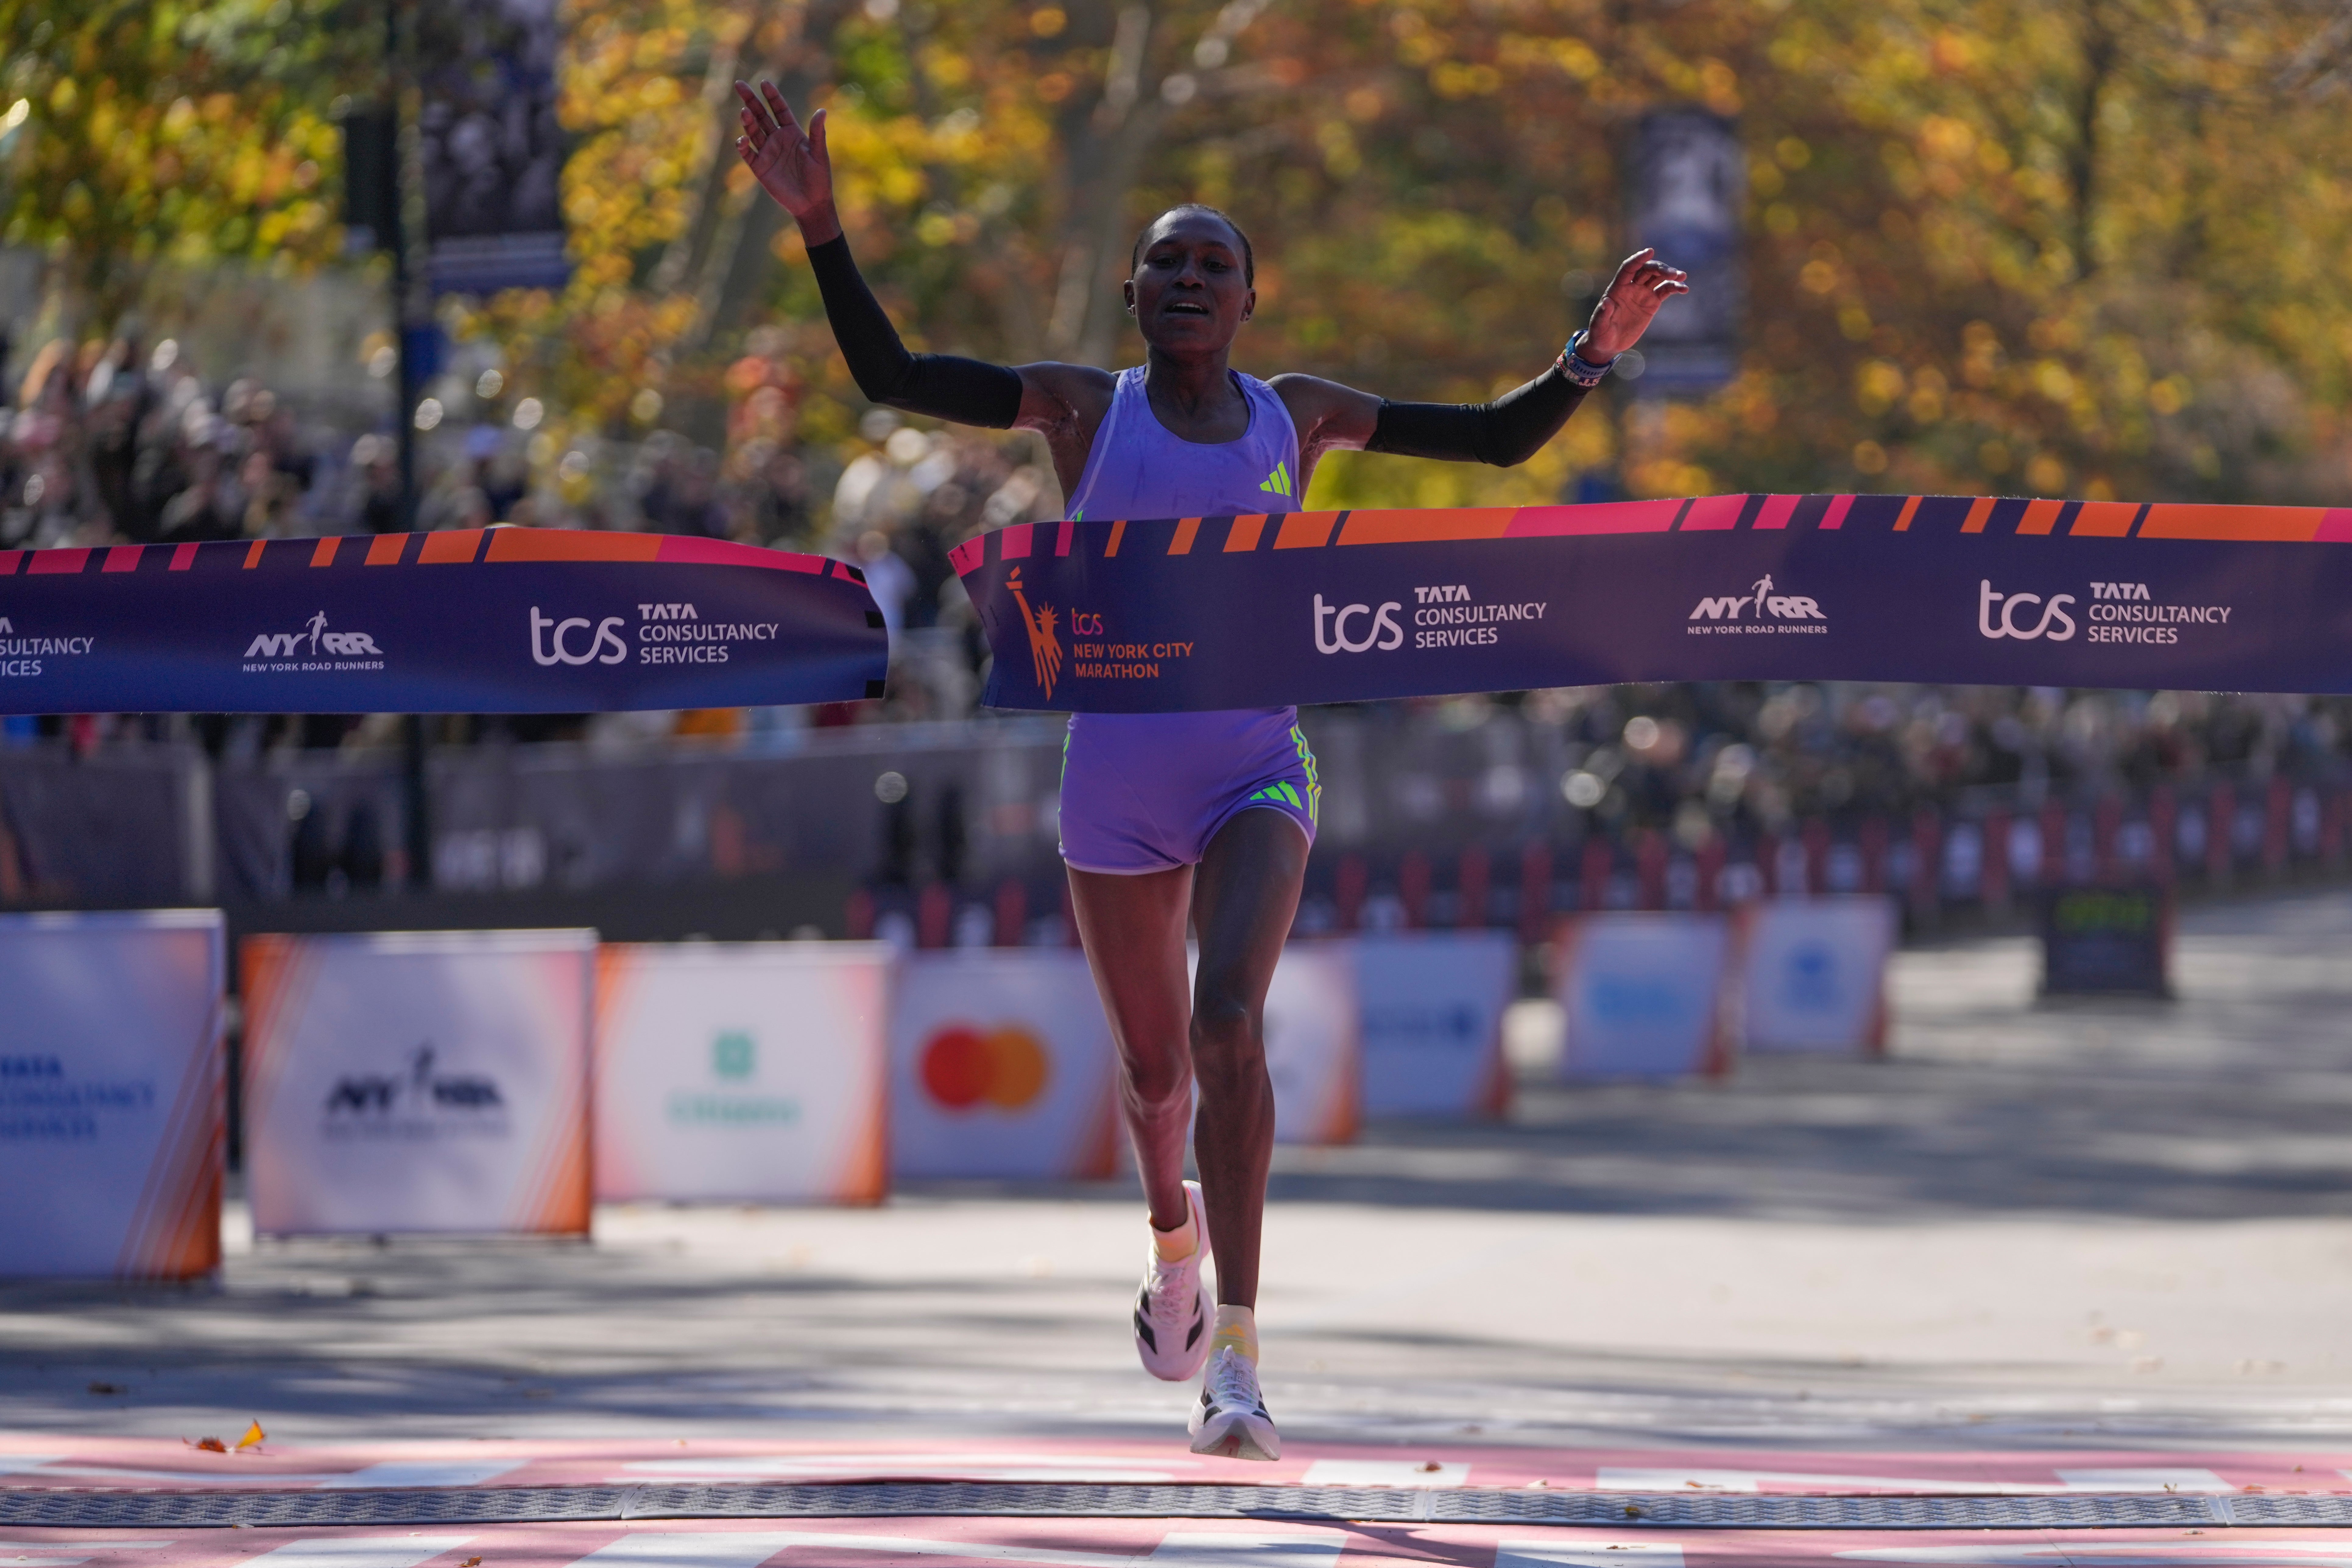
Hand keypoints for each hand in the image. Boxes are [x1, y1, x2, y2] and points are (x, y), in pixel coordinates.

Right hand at [734, 80, 838, 240]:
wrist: (812, 204)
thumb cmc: (819, 179)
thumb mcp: (820, 155)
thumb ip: (817, 133)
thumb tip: (822, 111)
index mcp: (792, 133)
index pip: (779, 109)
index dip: (772, 96)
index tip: (764, 83)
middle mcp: (777, 139)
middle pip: (761, 115)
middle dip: (751, 100)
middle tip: (740, 84)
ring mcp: (767, 152)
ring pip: (753, 131)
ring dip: (748, 121)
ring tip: (744, 112)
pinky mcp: (759, 167)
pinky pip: (747, 153)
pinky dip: (743, 145)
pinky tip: (743, 139)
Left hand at [1580, 248, 1689, 359]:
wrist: (1609, 344)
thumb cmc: (1600, 335)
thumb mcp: (1599, 327)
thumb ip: (1602, 314)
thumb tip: (1606, 302)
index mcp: (1617, 288)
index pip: (1628, 268)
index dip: (1638, 259)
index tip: (1649, 251)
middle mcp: (1631, 287)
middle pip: (1646, 270)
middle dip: (1659, 268)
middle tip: (1673, 273)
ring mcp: (1642, 293)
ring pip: (1657, 277)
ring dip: (1670, 275)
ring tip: (1682, 276)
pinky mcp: (1652, 302)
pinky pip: (1665, 290)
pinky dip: (1675, 288)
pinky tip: (1684, 289)